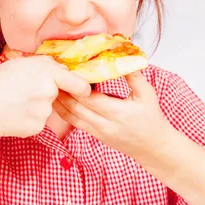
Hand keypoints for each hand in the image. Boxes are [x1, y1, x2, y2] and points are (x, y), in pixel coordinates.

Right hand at [0, 55, 90, 139]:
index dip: (83, 87)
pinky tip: (13, 114)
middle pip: (57, 93)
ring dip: (36, 106)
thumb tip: (63, 70)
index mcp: (46, 72)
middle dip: (47, 93)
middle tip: (23, 92)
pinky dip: (29, 119)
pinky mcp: (37, 127)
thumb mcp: (18, 64)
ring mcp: (44, 111)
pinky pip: (39, 121)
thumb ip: (44, 65)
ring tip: (13, 102)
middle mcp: (49, 91)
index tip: (86, 90)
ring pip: (47, 108)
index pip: (77, 82)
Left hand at [53, 71, 169, 160]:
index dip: (76, 85)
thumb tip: (122, 56)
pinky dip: (64, 110)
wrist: (154, 148)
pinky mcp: (95, 135)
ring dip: (59, 101)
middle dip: (63, 91)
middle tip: (53, 75)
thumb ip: (133, 76)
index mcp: (117, 113)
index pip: (89, 98)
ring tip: (51, 85)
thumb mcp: (147, 94)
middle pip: (76, 107)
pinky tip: (58, 99)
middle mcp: (104, 124)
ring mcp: (98, 132)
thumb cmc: (152, 119)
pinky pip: (74, 122)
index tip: (67, 70)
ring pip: (71, 116)